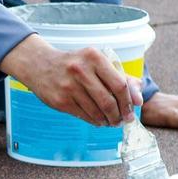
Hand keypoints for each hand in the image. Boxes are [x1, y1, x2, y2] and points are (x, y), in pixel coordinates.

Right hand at [0, 34, 141, 126]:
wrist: (39, 65)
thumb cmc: (74, 64)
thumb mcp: (96, 63)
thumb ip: (121, 77)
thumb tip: (138, 99)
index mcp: (94, 57)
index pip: (120, 84)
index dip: (129, 102)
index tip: (132, 111)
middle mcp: (80, 70)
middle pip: (109, 101)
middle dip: (119, 115)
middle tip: (122, 120)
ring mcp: (69, 86)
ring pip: (97, 111)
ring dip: (107, 120)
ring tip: (110, 121)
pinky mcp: (60, 100)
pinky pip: (84, 116)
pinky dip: (95, 121)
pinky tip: (98, 120)